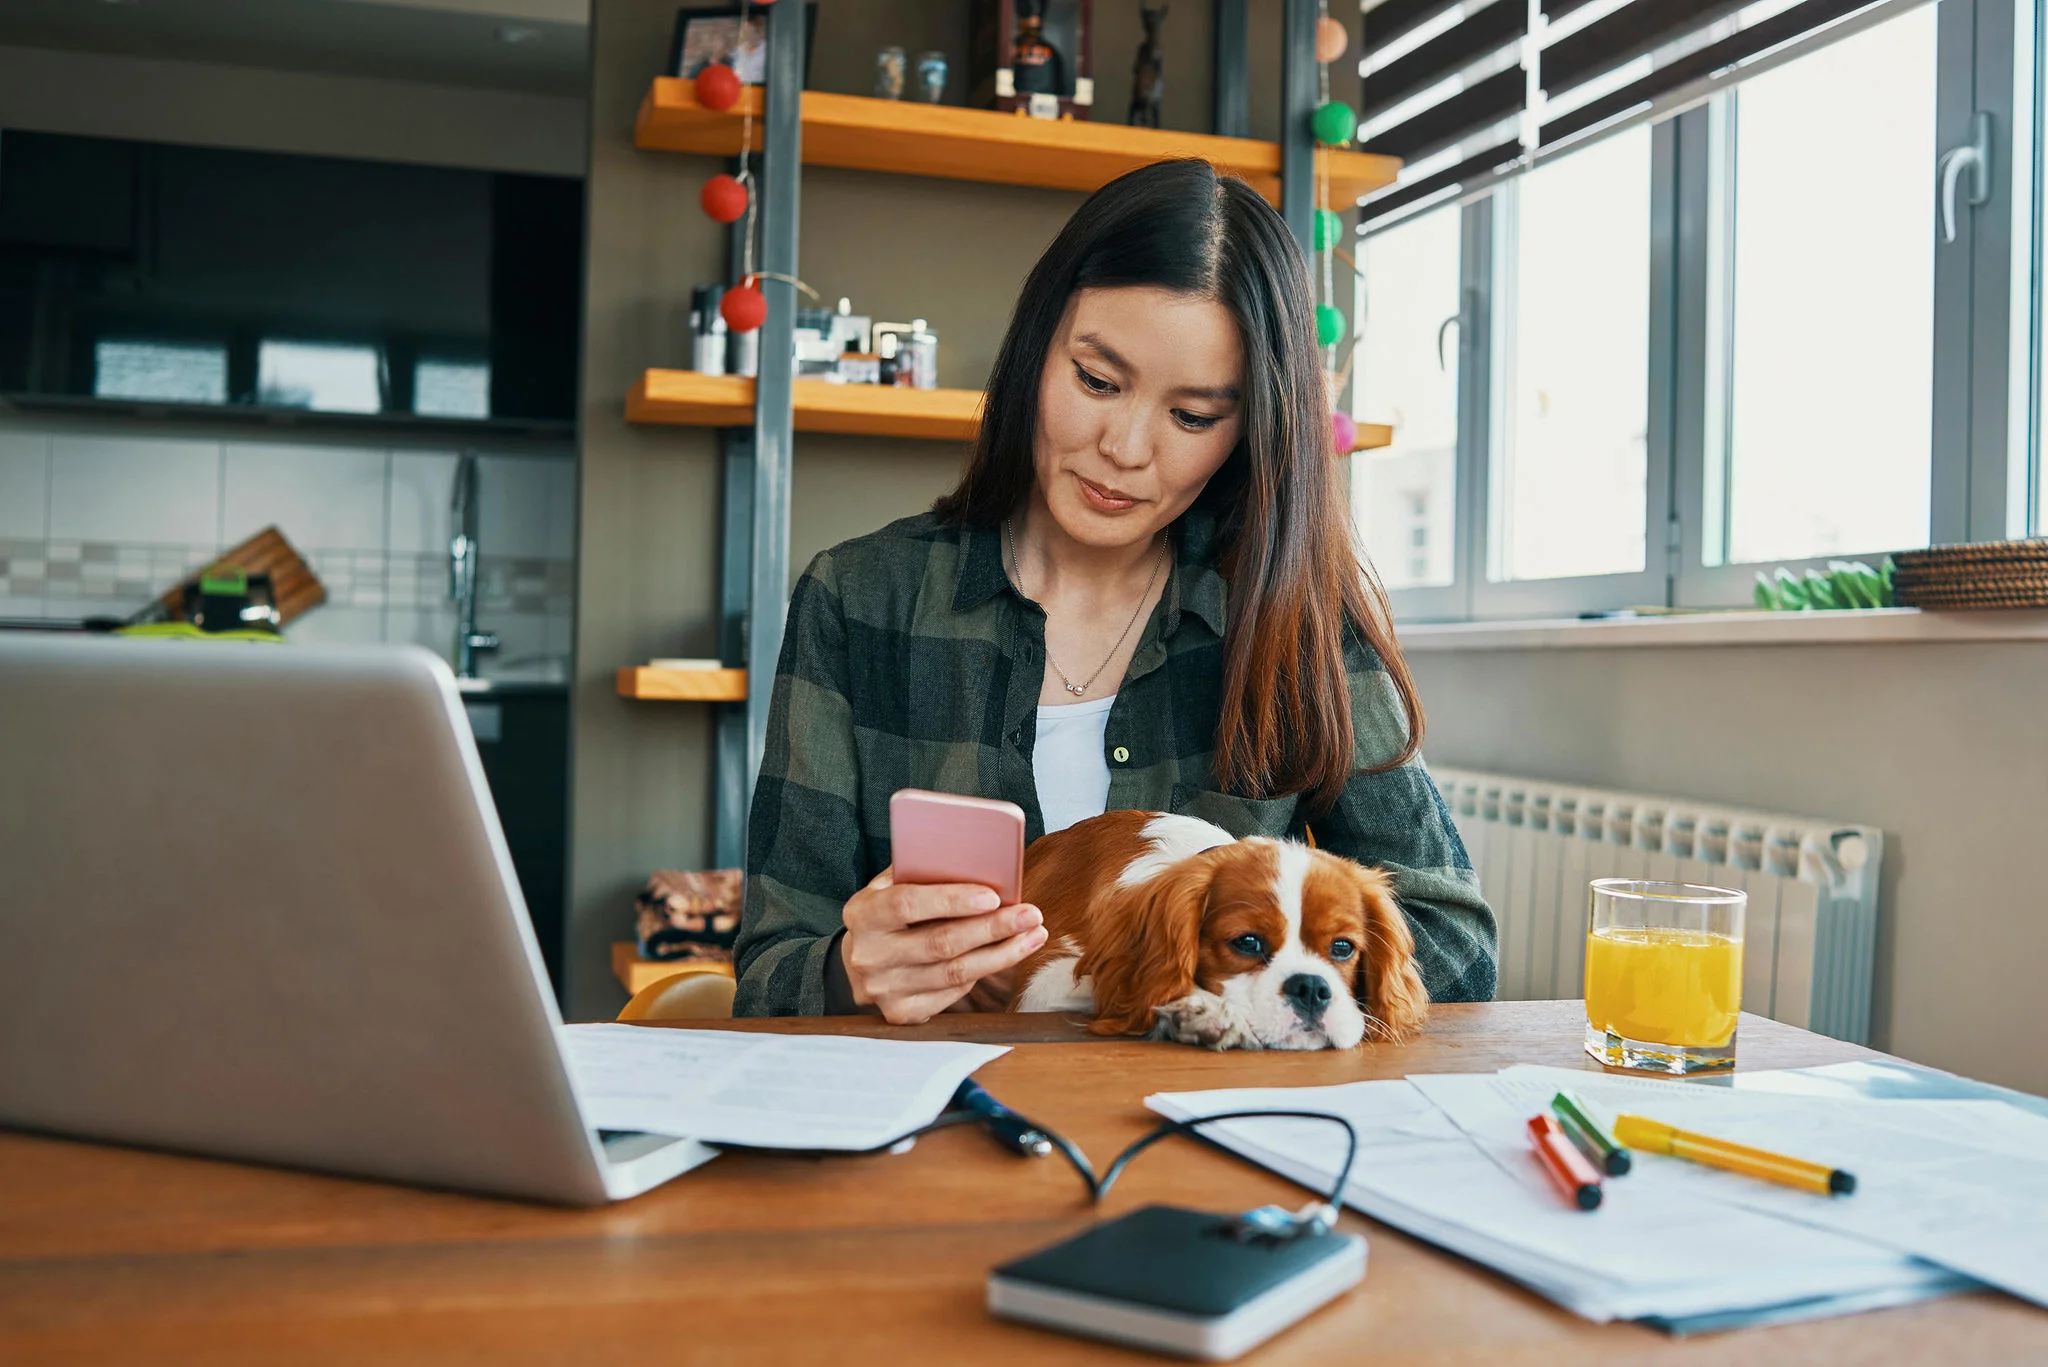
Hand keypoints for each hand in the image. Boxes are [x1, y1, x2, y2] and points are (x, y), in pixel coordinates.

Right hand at [840, 867, 1046, 1024]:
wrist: (858, 962)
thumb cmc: (887, 912)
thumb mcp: (890, 886)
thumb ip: (921, 873)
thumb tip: (977, 861)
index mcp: (862, 914)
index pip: (907, 904)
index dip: (951, 900)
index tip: (993, 896)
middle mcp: (869, 955)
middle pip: (940, 943)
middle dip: (992, 928)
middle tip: (1031, 915)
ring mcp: (884, 989)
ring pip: (955, 973)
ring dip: (1002, 954)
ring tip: (1033, 935)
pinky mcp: (902, 1013)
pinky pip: (953, 993)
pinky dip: (983, 973)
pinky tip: (1005, 955)